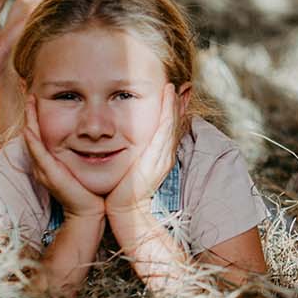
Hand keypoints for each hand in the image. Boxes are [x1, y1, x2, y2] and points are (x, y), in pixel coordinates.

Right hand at [22, 95, 104, 218]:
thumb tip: (94, 134)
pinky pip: (38, 155)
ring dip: (30, 121)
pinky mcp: (48, 175)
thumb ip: (82, 150)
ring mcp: (43, 170)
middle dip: (30, 114)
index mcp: (49, 161)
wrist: (89, 211)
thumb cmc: (89, 188)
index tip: (40, 98)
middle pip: (31, 134)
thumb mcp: (83, 164)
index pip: (40, 134)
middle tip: (31, 94)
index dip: (38, 116)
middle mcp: (42, 164)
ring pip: (31, 141)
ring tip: (30, 103)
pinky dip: (33, 141)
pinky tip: (30, 129)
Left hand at [105, 84, 178, 218]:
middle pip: (173, 125)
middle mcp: (165, 154)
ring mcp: (164, 155)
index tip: (168, 96)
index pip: (166, 129)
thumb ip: (131, 154)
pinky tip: (169, 98)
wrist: (126, 210)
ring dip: (173, 105)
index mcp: (159, 156)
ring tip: (172, 88)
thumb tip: (122, 142)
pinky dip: (168, 112)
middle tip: (175, 86)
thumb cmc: (123, 190)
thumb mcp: (130, 167)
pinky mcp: (159, 156)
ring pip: (171, 124)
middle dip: (175, 105)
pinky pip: (166, 129)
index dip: (169, 113)